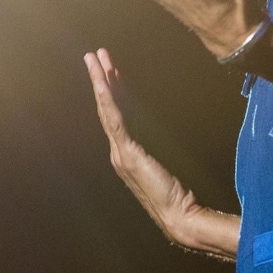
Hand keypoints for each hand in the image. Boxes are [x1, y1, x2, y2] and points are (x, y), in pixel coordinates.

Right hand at [83, 49, 236, 257]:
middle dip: (101, 79)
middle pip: (107, 108)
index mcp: (126, 154)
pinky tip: (103, 82)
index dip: (113, 90)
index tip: (110, 69)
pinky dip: (107, 99)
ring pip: (107, 110)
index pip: (117, 116)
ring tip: (93, 59)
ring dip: (100, 82)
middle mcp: (118, 152)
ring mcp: (120, 153)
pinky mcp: (127, 154)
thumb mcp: (166, 165)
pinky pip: (115, 121)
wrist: (179, 217)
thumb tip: (158, 131)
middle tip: (94, 55)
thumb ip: (158, 148)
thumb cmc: (177, 197)